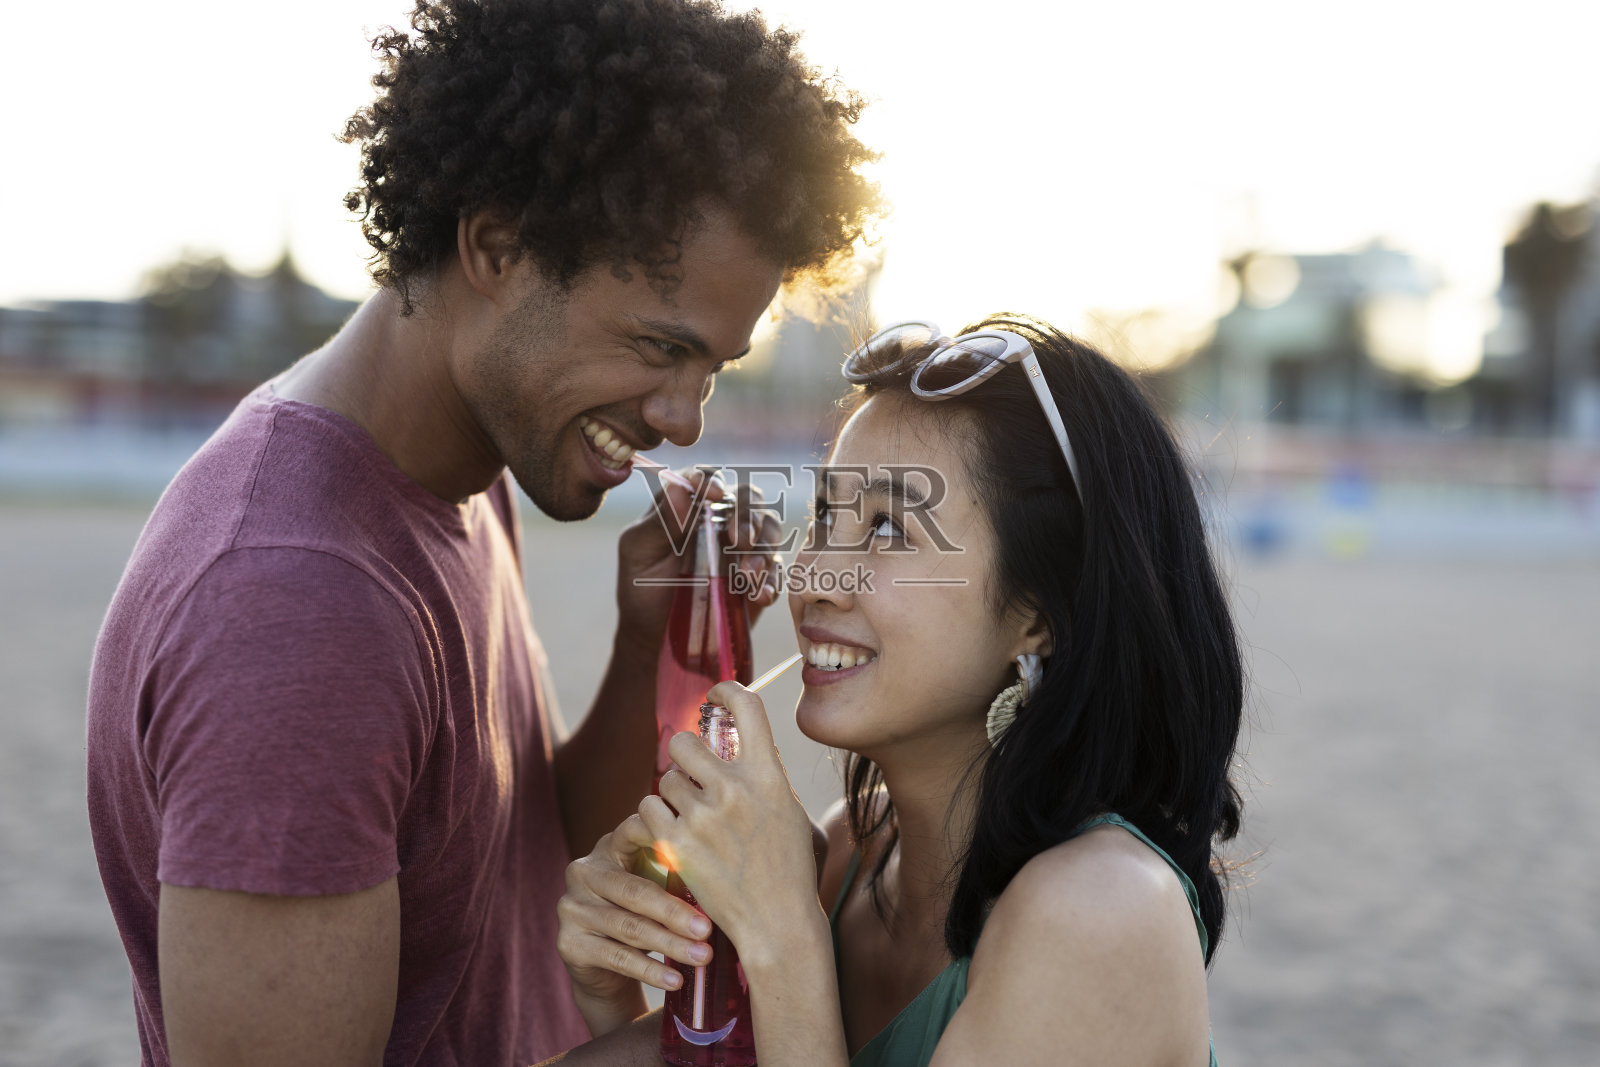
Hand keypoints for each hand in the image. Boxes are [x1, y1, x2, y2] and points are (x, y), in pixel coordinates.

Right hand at [556, 816, 715, 1035]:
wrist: (606, 964)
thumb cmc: (643, 912)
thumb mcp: (657, 884)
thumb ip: (675, 872)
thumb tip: (719, 875)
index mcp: (608, 847)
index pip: (633, 832)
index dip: (662, 838)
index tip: (697, 847)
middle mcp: (583, 872)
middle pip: (634, 890)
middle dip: (674, 912)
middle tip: (707, 929)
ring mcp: (571, 907)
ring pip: (628, 927)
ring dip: (669, 945)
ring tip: (702, 957)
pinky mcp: (568, 943)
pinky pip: (616, 957)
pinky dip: (650, 971)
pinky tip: (675, 979)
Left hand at [614, 469, 783, 653]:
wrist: (656, 636)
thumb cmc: (642, 588)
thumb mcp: (639, 553)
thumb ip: (660, 522)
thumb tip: (681, 489)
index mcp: (687, 505)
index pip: (704, 478)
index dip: (711, 480)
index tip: (715, 494)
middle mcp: (720, 519)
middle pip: (748, 497)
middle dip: (748, 515)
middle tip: (738, 540)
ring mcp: (742, 548)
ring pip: (769, 529)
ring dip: (762, 548)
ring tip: (748, 574)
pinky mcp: (758, 577)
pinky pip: (776, 571)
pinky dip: (771, 580)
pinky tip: (759, 596)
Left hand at [637, 682, 823, 967]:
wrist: (777, 924)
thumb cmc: (787, 869)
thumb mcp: (788, 812)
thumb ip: (763, 774)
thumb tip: (741, 741)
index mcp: (768, 776)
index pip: (746, 707)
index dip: (726, 690)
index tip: (715, 695)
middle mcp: (735, 789)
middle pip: (686, 741)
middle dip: (684, 755)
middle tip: (692, 776)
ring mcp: (703, 816)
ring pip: (665, 778)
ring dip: (673, 795)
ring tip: (692, 821)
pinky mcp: (676, 842)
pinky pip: (649, 808)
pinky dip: (657, 819)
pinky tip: (674, 836)